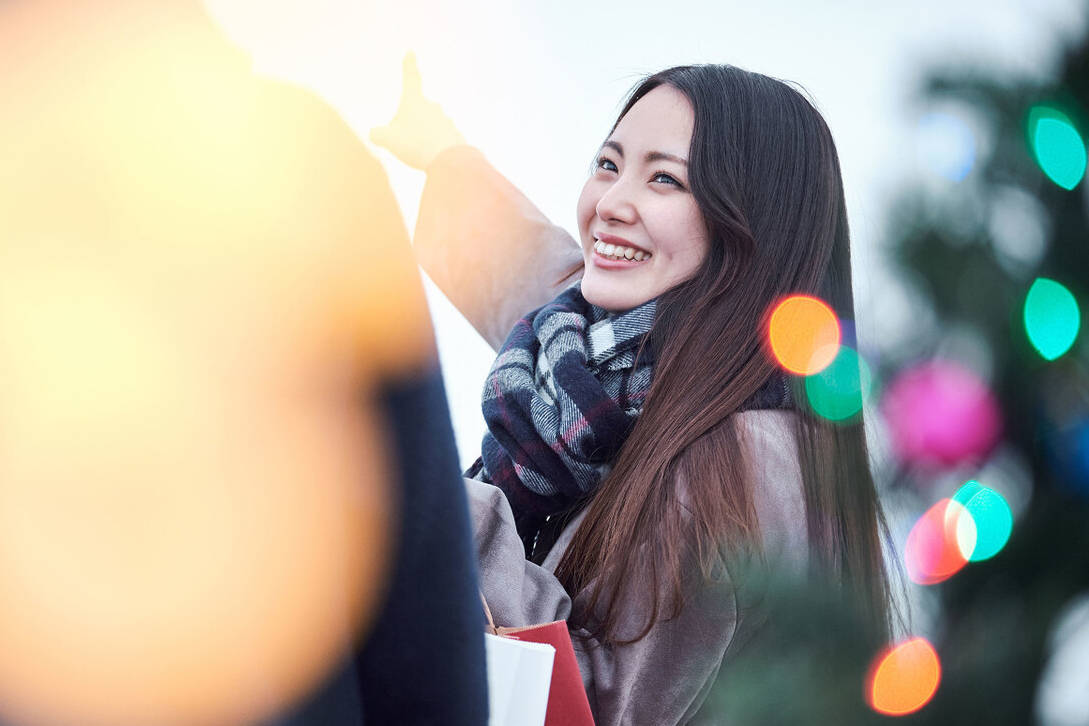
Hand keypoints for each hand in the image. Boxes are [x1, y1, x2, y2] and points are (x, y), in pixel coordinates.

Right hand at [370, 51, 467, 170]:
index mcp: (414, 101)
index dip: (409, 65)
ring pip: (426, 129)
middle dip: (407, 127)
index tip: (411, 52)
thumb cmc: (416, 145)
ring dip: (420, 140)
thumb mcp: (387, 139)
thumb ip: (377, 134)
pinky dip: (432, 150)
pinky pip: (438, 142)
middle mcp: (432, 107)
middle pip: (414, 113)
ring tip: (420, 154)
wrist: (450, 161)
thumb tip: (376, 134)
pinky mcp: (454, 136)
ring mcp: (445, 121)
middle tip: (406, 144)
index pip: (410, 78)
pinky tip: (433, 160)